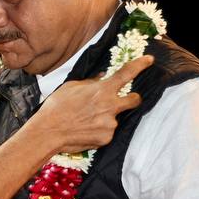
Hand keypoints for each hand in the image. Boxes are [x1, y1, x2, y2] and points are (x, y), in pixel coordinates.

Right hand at [30, 54, 152, 155]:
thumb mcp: (72, 87)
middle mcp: (110, 106)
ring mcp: (110, 124)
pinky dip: (99, 131)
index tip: (150, 60)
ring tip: (86, 121)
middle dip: (133, 98)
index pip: (127, 73)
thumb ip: (91, 82)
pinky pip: (107, 132)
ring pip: (115, 118)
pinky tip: (85, 130)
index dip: (141, 65)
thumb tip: (102, 77)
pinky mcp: (106, 138)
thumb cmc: (57, 106)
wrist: (49, 132)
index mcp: (102, 89)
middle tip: (125, 100)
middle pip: (135, 100)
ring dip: (106, 118)